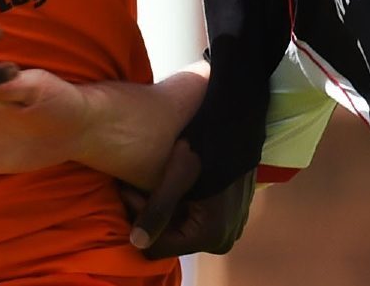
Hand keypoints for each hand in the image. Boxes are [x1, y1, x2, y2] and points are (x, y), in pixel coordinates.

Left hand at [121, 139, 253, 258]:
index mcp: (210, 236)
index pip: (157, 246)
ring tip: (151, 181)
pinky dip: (179, 204)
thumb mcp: (178, 174)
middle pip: (170, 239)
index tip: (131, 189)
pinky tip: (172, 182)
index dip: (139, 219)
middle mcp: (221, 240)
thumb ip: (157, 210)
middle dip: (150, 214)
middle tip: (137, 184)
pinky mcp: (228, 215)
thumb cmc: (206, 144)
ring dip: (163, 208)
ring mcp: (227, 228)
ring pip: (180, 228)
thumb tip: (136, 243)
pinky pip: (194, 219)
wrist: (238, 122)